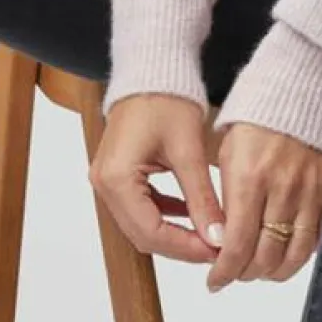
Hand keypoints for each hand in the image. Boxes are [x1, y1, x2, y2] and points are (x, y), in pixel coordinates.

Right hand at [89, 92, 225, 263]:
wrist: (153, 69)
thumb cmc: (167, 99)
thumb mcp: (189, 151)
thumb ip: (201, 199)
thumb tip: (216, 237)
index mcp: (116, 178)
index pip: (150, 232)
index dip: (185, 247)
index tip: (216, 252)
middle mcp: (104, 183)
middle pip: (142, 233)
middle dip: (180, 244)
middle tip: (216, 247)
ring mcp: (108, 179)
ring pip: (141, 224)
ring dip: (174, 232)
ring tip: (209, 235)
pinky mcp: (119, 174)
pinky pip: (141, 207)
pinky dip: (166, 214)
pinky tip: (192, 213)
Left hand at [207, 122, 321, 292]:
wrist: (298, 91)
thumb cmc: (256, 121)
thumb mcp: (227, 155)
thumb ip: (224, 202)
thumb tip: (220, 246)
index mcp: (250, 177)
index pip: (237, 245)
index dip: (224, 272)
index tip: (215, 280)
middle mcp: (283, 187)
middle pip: (266, 256)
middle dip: (246, 273)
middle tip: (237, 273)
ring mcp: (313, 189)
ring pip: (296, 254)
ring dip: (275, 270)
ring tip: (262, 269)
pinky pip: (320, 236)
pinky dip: (303, 251)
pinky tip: (289, 250)